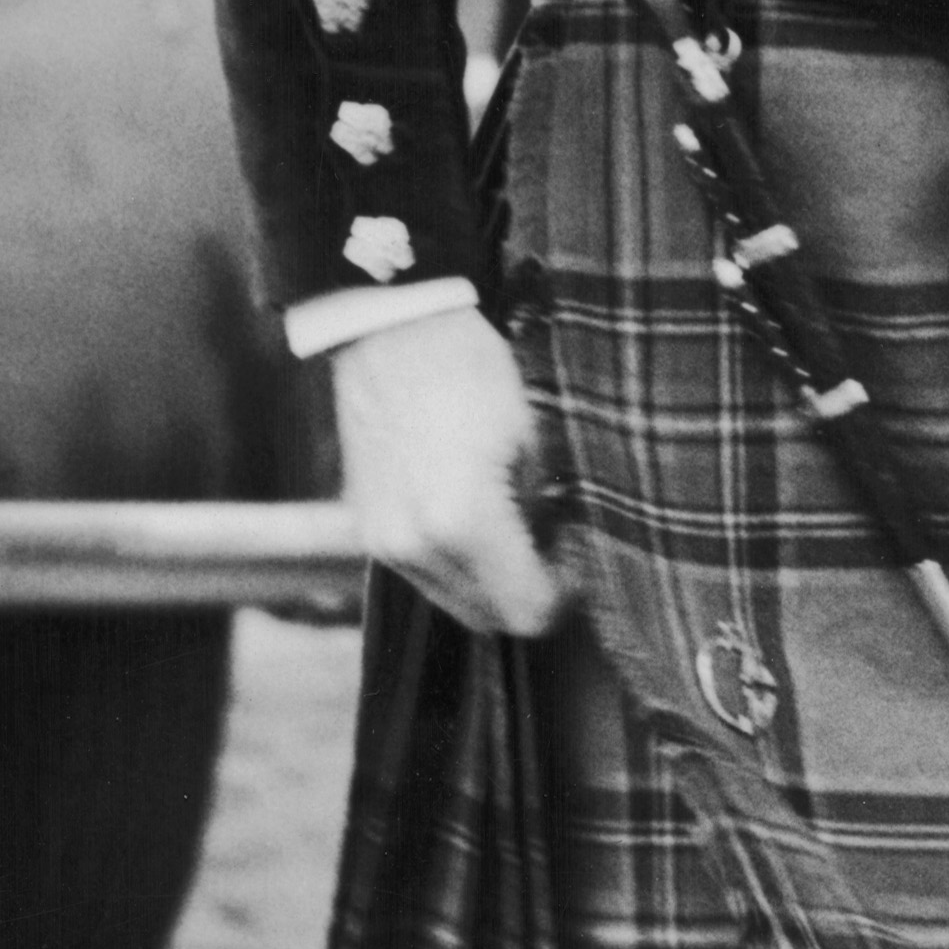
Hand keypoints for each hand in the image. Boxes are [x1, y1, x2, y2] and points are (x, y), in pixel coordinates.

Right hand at [331, 306, 566, 636]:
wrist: (387, 330)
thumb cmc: (469, 370)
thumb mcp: (533, 439)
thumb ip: (546, 512)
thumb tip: (561, 551)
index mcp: (463, 523)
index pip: (528, 611)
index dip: (565, 600)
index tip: (582, 568)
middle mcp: (415, 546)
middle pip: (489, 618)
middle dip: (529, 595)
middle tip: (556, 551)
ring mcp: (383, 542)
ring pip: (454, 602)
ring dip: (491, 584)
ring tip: (517, 530)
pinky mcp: (367, 529)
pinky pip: (424, 575)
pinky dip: (456, 565)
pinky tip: (477, 520)